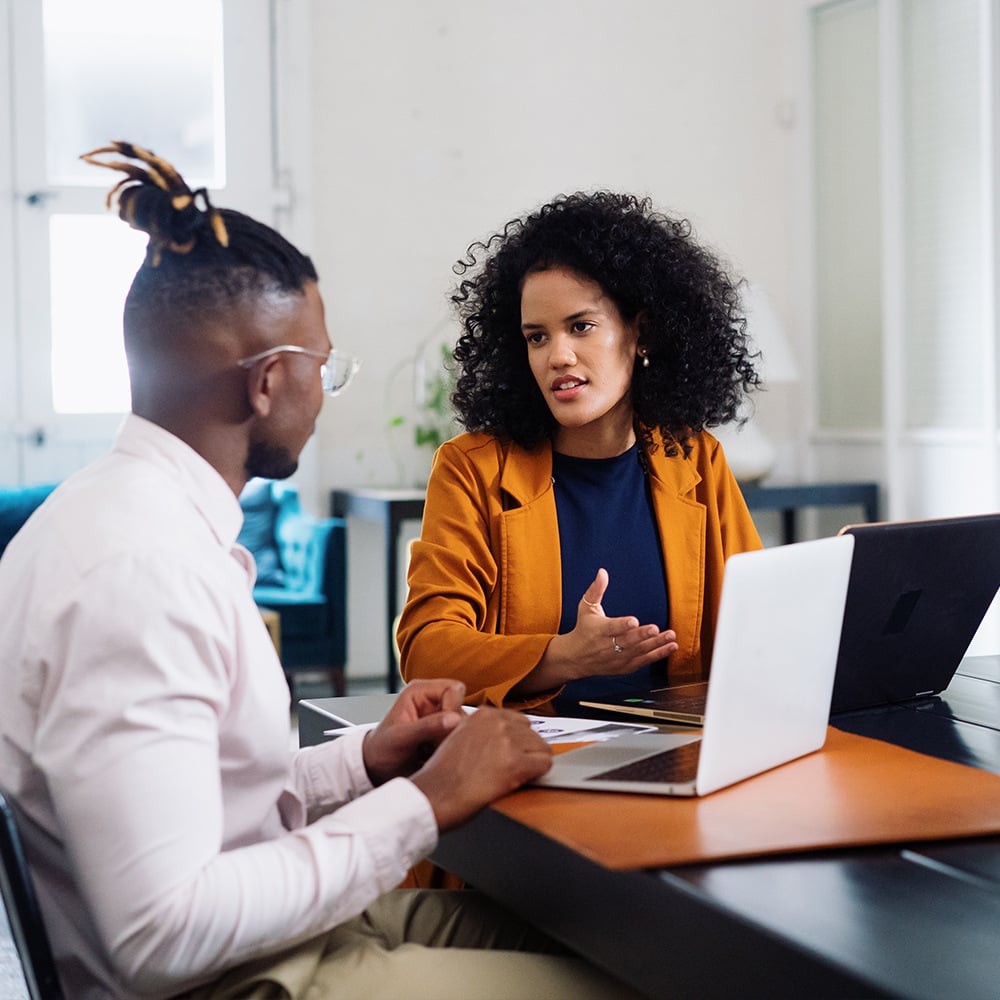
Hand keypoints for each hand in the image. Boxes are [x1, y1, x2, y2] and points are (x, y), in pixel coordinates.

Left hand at [362, 679, 465, 785]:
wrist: (376, 770)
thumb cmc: (381, 749)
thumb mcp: (400, 737)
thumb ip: (426, 727)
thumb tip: (454, 719)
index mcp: (420, 692)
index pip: (454, 689)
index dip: (452, 708)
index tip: (442, 730)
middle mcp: (434, 702)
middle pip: (462, 709)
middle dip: (453, 730)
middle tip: (435, 746)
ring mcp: (441, 719)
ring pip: (465, 727)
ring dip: (452, 742)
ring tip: (431, 753)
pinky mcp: (446, 736)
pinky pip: (462, 740)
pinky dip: (453, 751)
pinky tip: (436, 757)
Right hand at [410, 708, 551, 830]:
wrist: (434, 795)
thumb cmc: (441, 775)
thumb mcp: (459, 738)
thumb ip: (482, 732)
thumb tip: (504, 740)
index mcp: (483, 715)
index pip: (519, 721)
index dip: (517, 742)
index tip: (512, 753)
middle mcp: (497, 723)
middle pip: (532, 734)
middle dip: (526, 752)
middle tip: (512, 769)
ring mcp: (507, 742)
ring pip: (541, 749)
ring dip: (532, 764)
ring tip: (512, 777)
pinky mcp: (516, 763)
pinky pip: (544, 764)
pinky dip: (537, 775)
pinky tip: (520, 782)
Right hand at [512, 568, 677, 696]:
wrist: (575, 658)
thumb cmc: (583, 629)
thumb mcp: (586, 608)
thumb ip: (596, 590)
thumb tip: (602, 572)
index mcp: (599, 630)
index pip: (612, 627)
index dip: (623, 625)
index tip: (634, 621)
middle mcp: (608, 646)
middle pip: (628, 641)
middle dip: (642, 635)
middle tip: (656, 629)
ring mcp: (618, 657)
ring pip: (639, 651)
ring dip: (656, 644)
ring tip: (671, 637)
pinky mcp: (625, 666)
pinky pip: (644, 661)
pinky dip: (658, 654)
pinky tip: (671, 647)